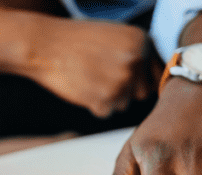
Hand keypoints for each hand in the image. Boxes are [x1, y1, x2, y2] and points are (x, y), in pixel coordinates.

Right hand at [23, 18, 159, 117]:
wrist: (44, 45)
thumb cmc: (77, 40)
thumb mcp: (115, 36)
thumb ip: (138, 54)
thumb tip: (156, 81)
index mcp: (142, 41)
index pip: (156, 73)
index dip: (140, 78)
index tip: (126, 78)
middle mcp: (136, 61)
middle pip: (142, 92)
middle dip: (126, 90)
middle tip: (102, 76)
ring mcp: (121, 82)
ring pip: (124, 104)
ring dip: (109, 97)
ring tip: (89, 77)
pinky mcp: (104, 100)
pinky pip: (106, 112)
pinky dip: (94, 104)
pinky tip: (82, 86)